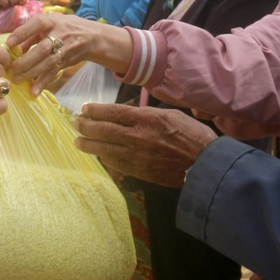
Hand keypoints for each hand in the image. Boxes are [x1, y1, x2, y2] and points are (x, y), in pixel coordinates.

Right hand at [0, 0, 28, 7]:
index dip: (23, 1)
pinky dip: (4, 6)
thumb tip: (25, 5)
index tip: (18, 4)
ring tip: (6, 4)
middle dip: (17, 4)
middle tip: (12, 5)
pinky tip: (2, 5)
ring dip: (10, 5)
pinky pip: (5, 2)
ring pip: (13, 0)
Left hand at [6, 14, 131, 95]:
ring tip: (17, 80)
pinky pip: (54, 73)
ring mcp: (64, 49)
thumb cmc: (63, 27)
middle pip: (42, 49)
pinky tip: (34, 91)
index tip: (9, 43)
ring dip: (32, 73)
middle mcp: (59, 34)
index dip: (22, 33)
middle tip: (12, 69)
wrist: (91, 37)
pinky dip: (43, 83)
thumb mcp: (49, 23)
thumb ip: (31, 34)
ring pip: (48, 63)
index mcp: (51, 21)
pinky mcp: (66, 61)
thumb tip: (12, 47)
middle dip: (26, 60)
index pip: (36, 25)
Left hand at [74, 103, 216, 186]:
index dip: (96, 110)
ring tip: (77, 141)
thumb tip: (131, 114)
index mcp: (146, 118)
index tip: (85, 109)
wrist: (204, 163)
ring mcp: (137, 155)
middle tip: (76, 123)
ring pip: (105, 148)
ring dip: (89, 144)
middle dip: (86, 126)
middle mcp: (138, 136)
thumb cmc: (192, 135)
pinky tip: (99, 155)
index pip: (114, 112)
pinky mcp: (139, 171)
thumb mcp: (171, 115)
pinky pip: (116, 164)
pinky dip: (105, 158)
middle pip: (104, 130)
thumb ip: (148, 114)